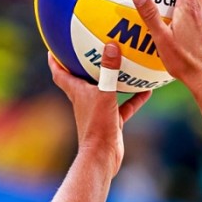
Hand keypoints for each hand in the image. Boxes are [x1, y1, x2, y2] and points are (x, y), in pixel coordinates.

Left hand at [48, 44, 151, 174]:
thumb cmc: (97, 125)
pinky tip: (147, 90)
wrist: (103, 155)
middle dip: (84, 64)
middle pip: (80, 79)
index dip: (55, 60)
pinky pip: (124, 105)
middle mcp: (85, 99)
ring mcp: (99, 110)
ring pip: (105, 90)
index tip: (53, 48)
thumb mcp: (104, 94)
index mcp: (77, 92)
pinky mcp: (112, 120)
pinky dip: (134, 98)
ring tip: (125, 65)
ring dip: (112, 79)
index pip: (59, 73)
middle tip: (92, 48)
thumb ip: (109, 71)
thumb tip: (112, 45)